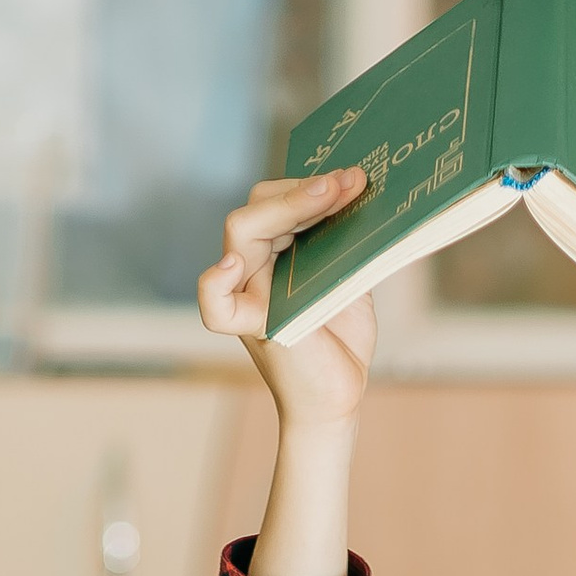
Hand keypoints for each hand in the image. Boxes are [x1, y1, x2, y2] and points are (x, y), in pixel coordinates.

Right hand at [199, 169, 376, 430]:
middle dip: (302, 188)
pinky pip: (215, 304)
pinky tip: (230, 266)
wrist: (340, 398)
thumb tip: (361, 189)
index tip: (353, 177)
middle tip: (347, 181)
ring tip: (330, 194)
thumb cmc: (341, 341)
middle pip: (258, 205)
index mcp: (274, 250)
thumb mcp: (348, 277)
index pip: (276, 199)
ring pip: (241, 230)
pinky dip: (214, 283)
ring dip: (287, 206)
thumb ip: (343, 239)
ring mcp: (247, 292)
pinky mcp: (250, 325)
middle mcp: (254, 266)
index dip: (311, 183)